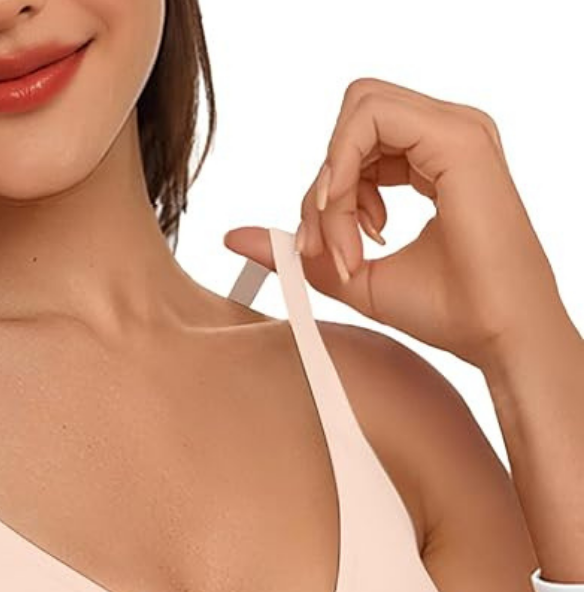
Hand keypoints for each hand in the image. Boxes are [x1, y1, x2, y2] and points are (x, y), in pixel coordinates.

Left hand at [223, 77, 568, 370]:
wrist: (495, 336)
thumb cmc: (446, 310)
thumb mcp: (352, 272)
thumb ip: (300, 247)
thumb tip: (234, 237)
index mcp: (435, 157)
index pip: (356, 145)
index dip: (327, 198)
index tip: (332, 255)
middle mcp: (449, 134)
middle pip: (351, 124)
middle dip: (325, 189)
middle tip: (331, 250)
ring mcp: (457, 129)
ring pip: (356, 117)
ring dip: (332, 186)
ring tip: (348, 248)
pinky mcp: (456, 138)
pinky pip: (368, 121)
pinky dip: (341, 173)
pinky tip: (354, 226)